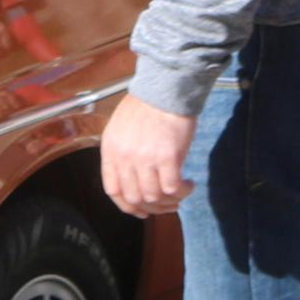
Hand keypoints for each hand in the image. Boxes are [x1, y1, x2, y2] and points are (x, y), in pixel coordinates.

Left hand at [99, 93, 196, 216]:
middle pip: (134, 198)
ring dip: (170, 202)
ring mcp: (145, 159)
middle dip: (153, 207)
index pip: (113, 191)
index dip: (127, 207)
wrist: (166, 89)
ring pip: (154, 197)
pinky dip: (181, 192)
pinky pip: (172, 188)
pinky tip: (188, 184)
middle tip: (167, 204)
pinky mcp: (167, 158)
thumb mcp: (121, 129)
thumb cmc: (146, 105)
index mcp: (110, 151)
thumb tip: (135, 179)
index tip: (141, 210)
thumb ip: (123, 154)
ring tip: (180, 194)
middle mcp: (124, 158)